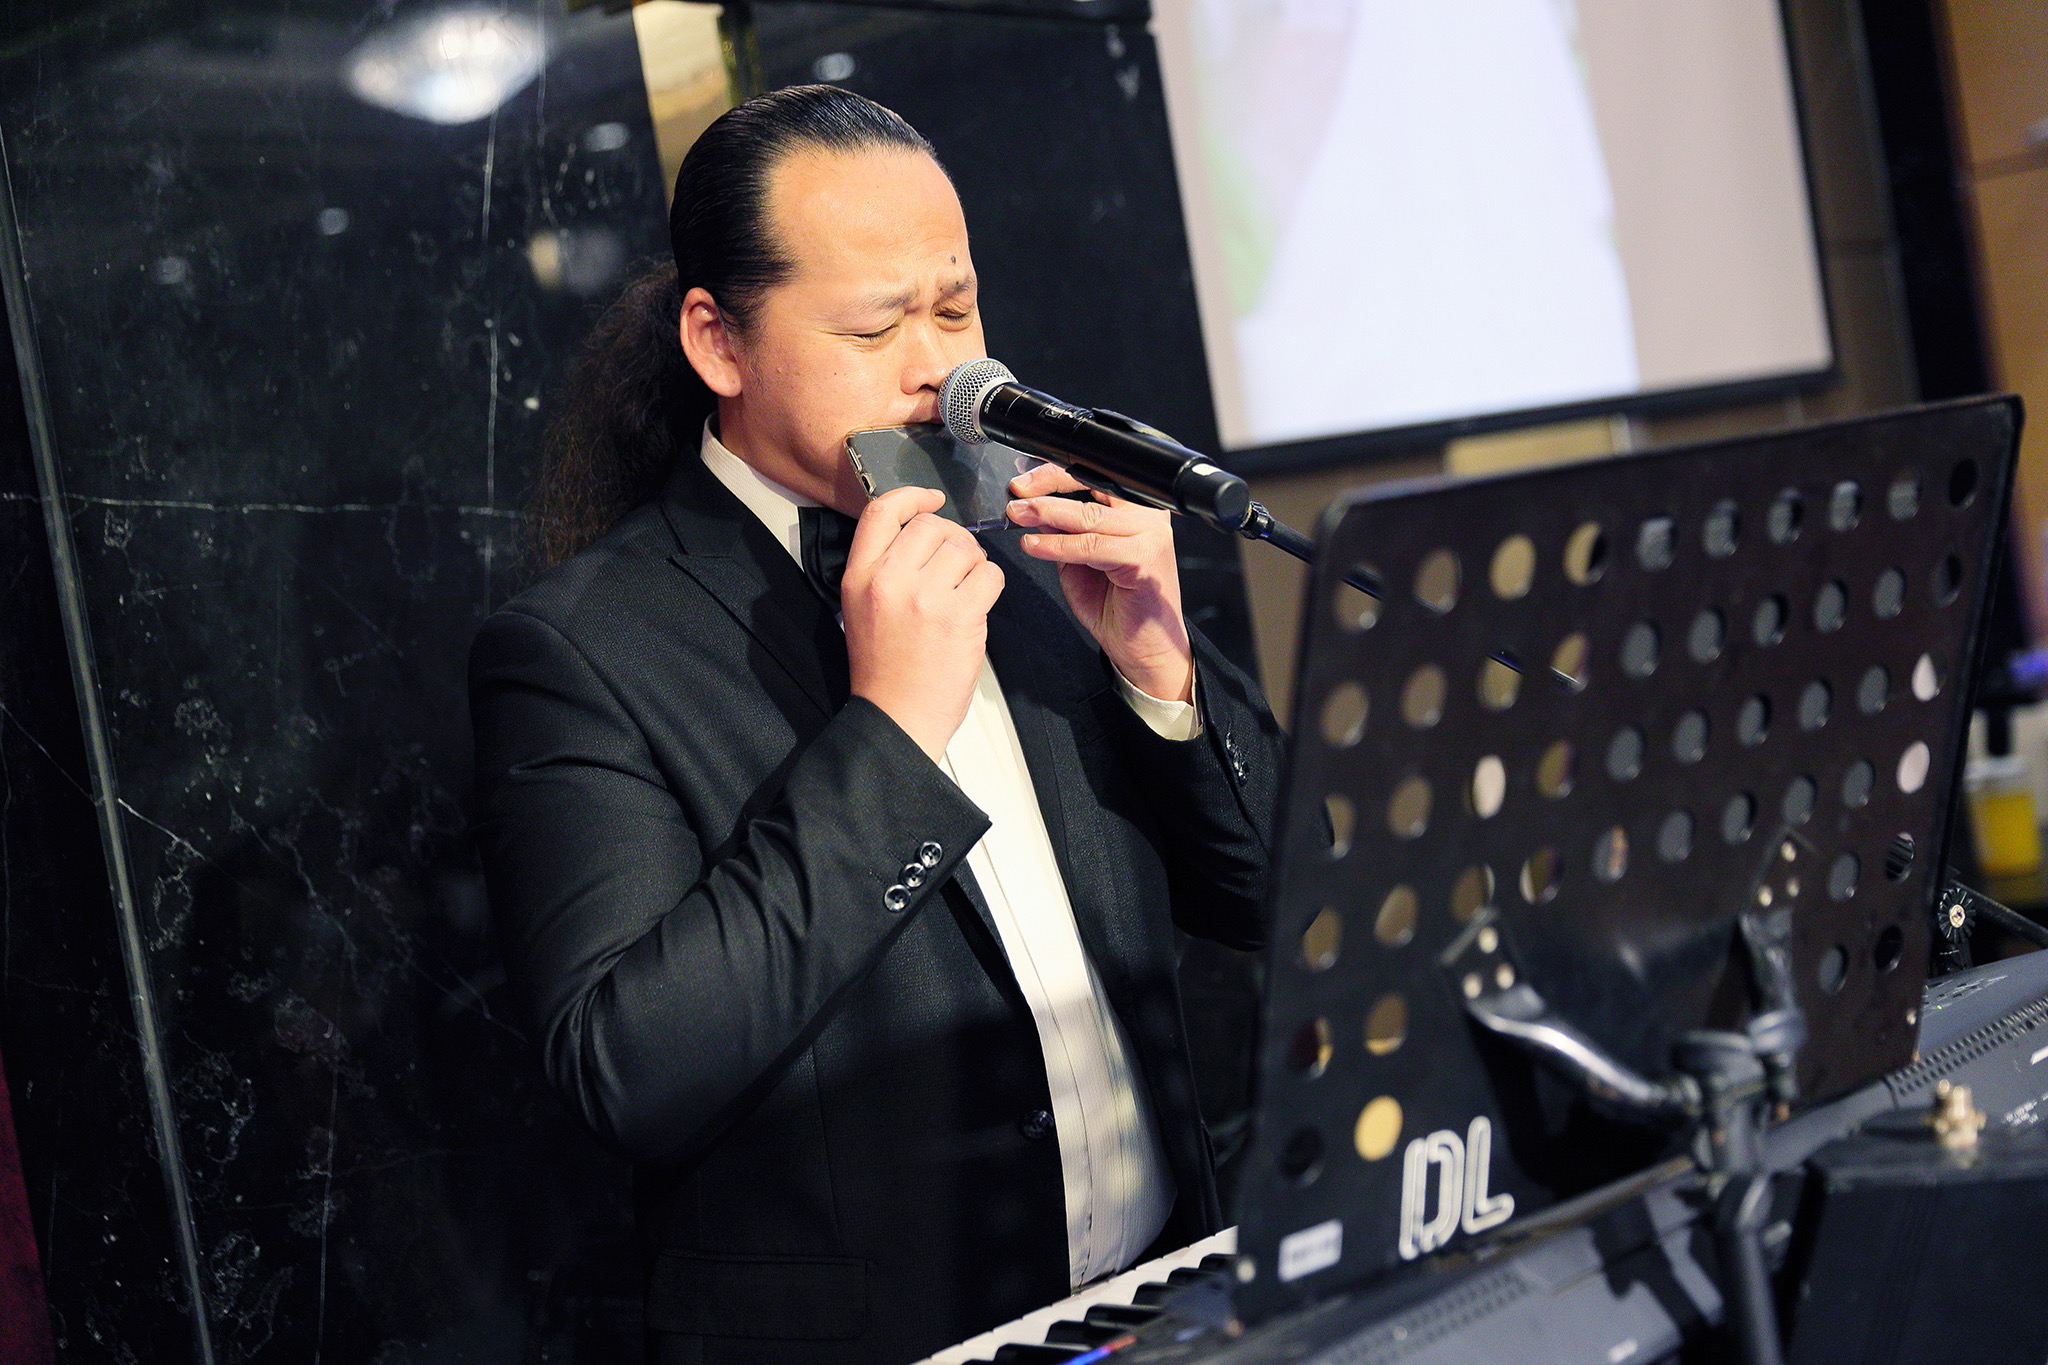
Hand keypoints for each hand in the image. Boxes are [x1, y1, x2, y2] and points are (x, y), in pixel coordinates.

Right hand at [842, 486, 1005, 761]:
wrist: (896, 718)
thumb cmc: (884, 669)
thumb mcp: (861, 608)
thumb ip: (885, 567)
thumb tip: (926, 533)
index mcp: (860, 576)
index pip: (881, 511)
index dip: (912, 496)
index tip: (931, 499)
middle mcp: (889, 580)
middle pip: (932, 525)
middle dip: (952, 539)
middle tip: (954, 565)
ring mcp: (925, 598)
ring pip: (966, 547)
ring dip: (974, 564)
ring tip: (964, 590)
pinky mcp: (959, 617)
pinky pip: (990, 575)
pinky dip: (991, 585)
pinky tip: (977, 605)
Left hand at [1007, 465, 1192, 702]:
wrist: (1144, 647)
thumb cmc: (1118, 603)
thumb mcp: (1081, 556)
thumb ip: (1064, 528)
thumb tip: (1033, 502)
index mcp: (1137, 508)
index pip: (1096, 475)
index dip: (1056, 473)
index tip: (1024, 481)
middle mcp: (1149, 517)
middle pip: (1096, 483)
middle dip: (1048, 485)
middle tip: (1017, 494)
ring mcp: (1150, 536)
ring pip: (1090, 516)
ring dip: (1047, 514)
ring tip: (1018, 515)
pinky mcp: (1144, 561)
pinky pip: (1092, 546)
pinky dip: (1058, 546)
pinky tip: (1035, 546)